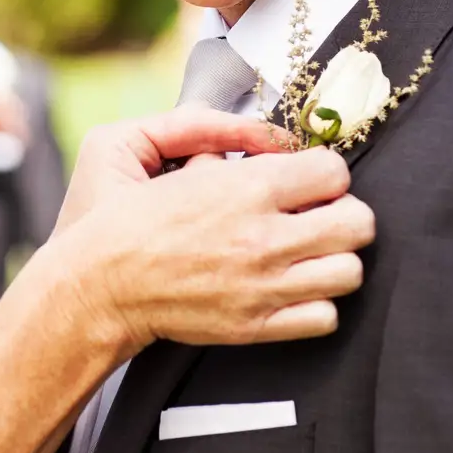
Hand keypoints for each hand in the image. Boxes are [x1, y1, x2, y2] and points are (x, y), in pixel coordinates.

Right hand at [28, 107, 374, 356]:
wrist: (92, 289)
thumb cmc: (110, 216)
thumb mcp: (133, 142)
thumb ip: (203, 126)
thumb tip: (264, 134)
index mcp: (243, 189)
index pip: (334, 170)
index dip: (321, 170)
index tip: (301, 178)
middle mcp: (263, 238)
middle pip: (360, 223)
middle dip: (343, 212)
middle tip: (314, 214)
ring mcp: (263, 287)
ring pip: (351, 272)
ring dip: (334, 258)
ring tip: (306, 252)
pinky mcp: (256, 326)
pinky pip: (326, 317)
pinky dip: (317, 302)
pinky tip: (290, 287)